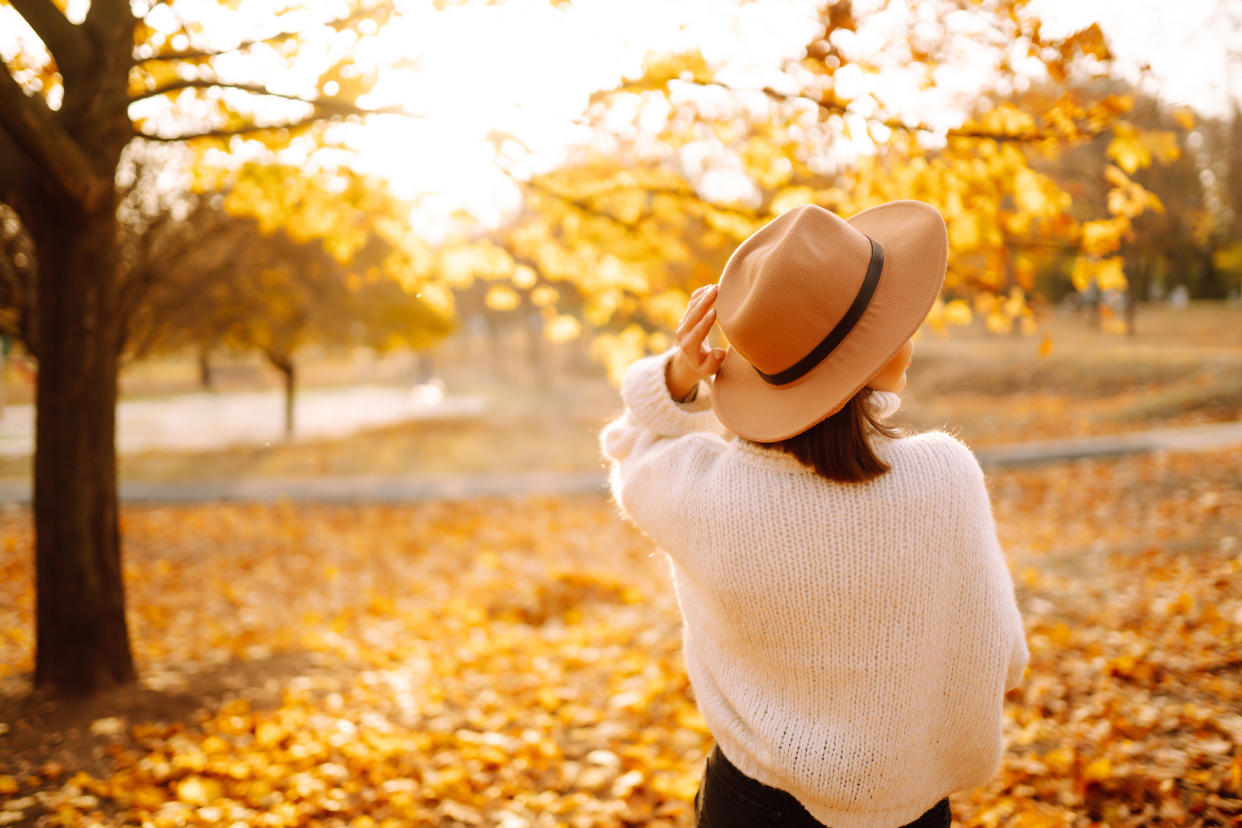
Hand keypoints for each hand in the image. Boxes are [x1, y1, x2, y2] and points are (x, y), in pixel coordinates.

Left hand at [666, 284, 726, 400]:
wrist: (689, 360)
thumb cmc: (704, 365)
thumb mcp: (709, 370)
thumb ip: (714, 362)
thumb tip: (719, 352)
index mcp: (689, 346)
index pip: (697, 332)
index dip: (705, 322)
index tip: (715, 311)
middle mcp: (683, 333)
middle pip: (693, 315)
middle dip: (705, 302)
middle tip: (716, 290)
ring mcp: (683, 323)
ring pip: (692, 306)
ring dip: (704, 295)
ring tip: (716, 286)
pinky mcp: (685, 316)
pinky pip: (691, 302)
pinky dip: (700, 293)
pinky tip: (710, 287)